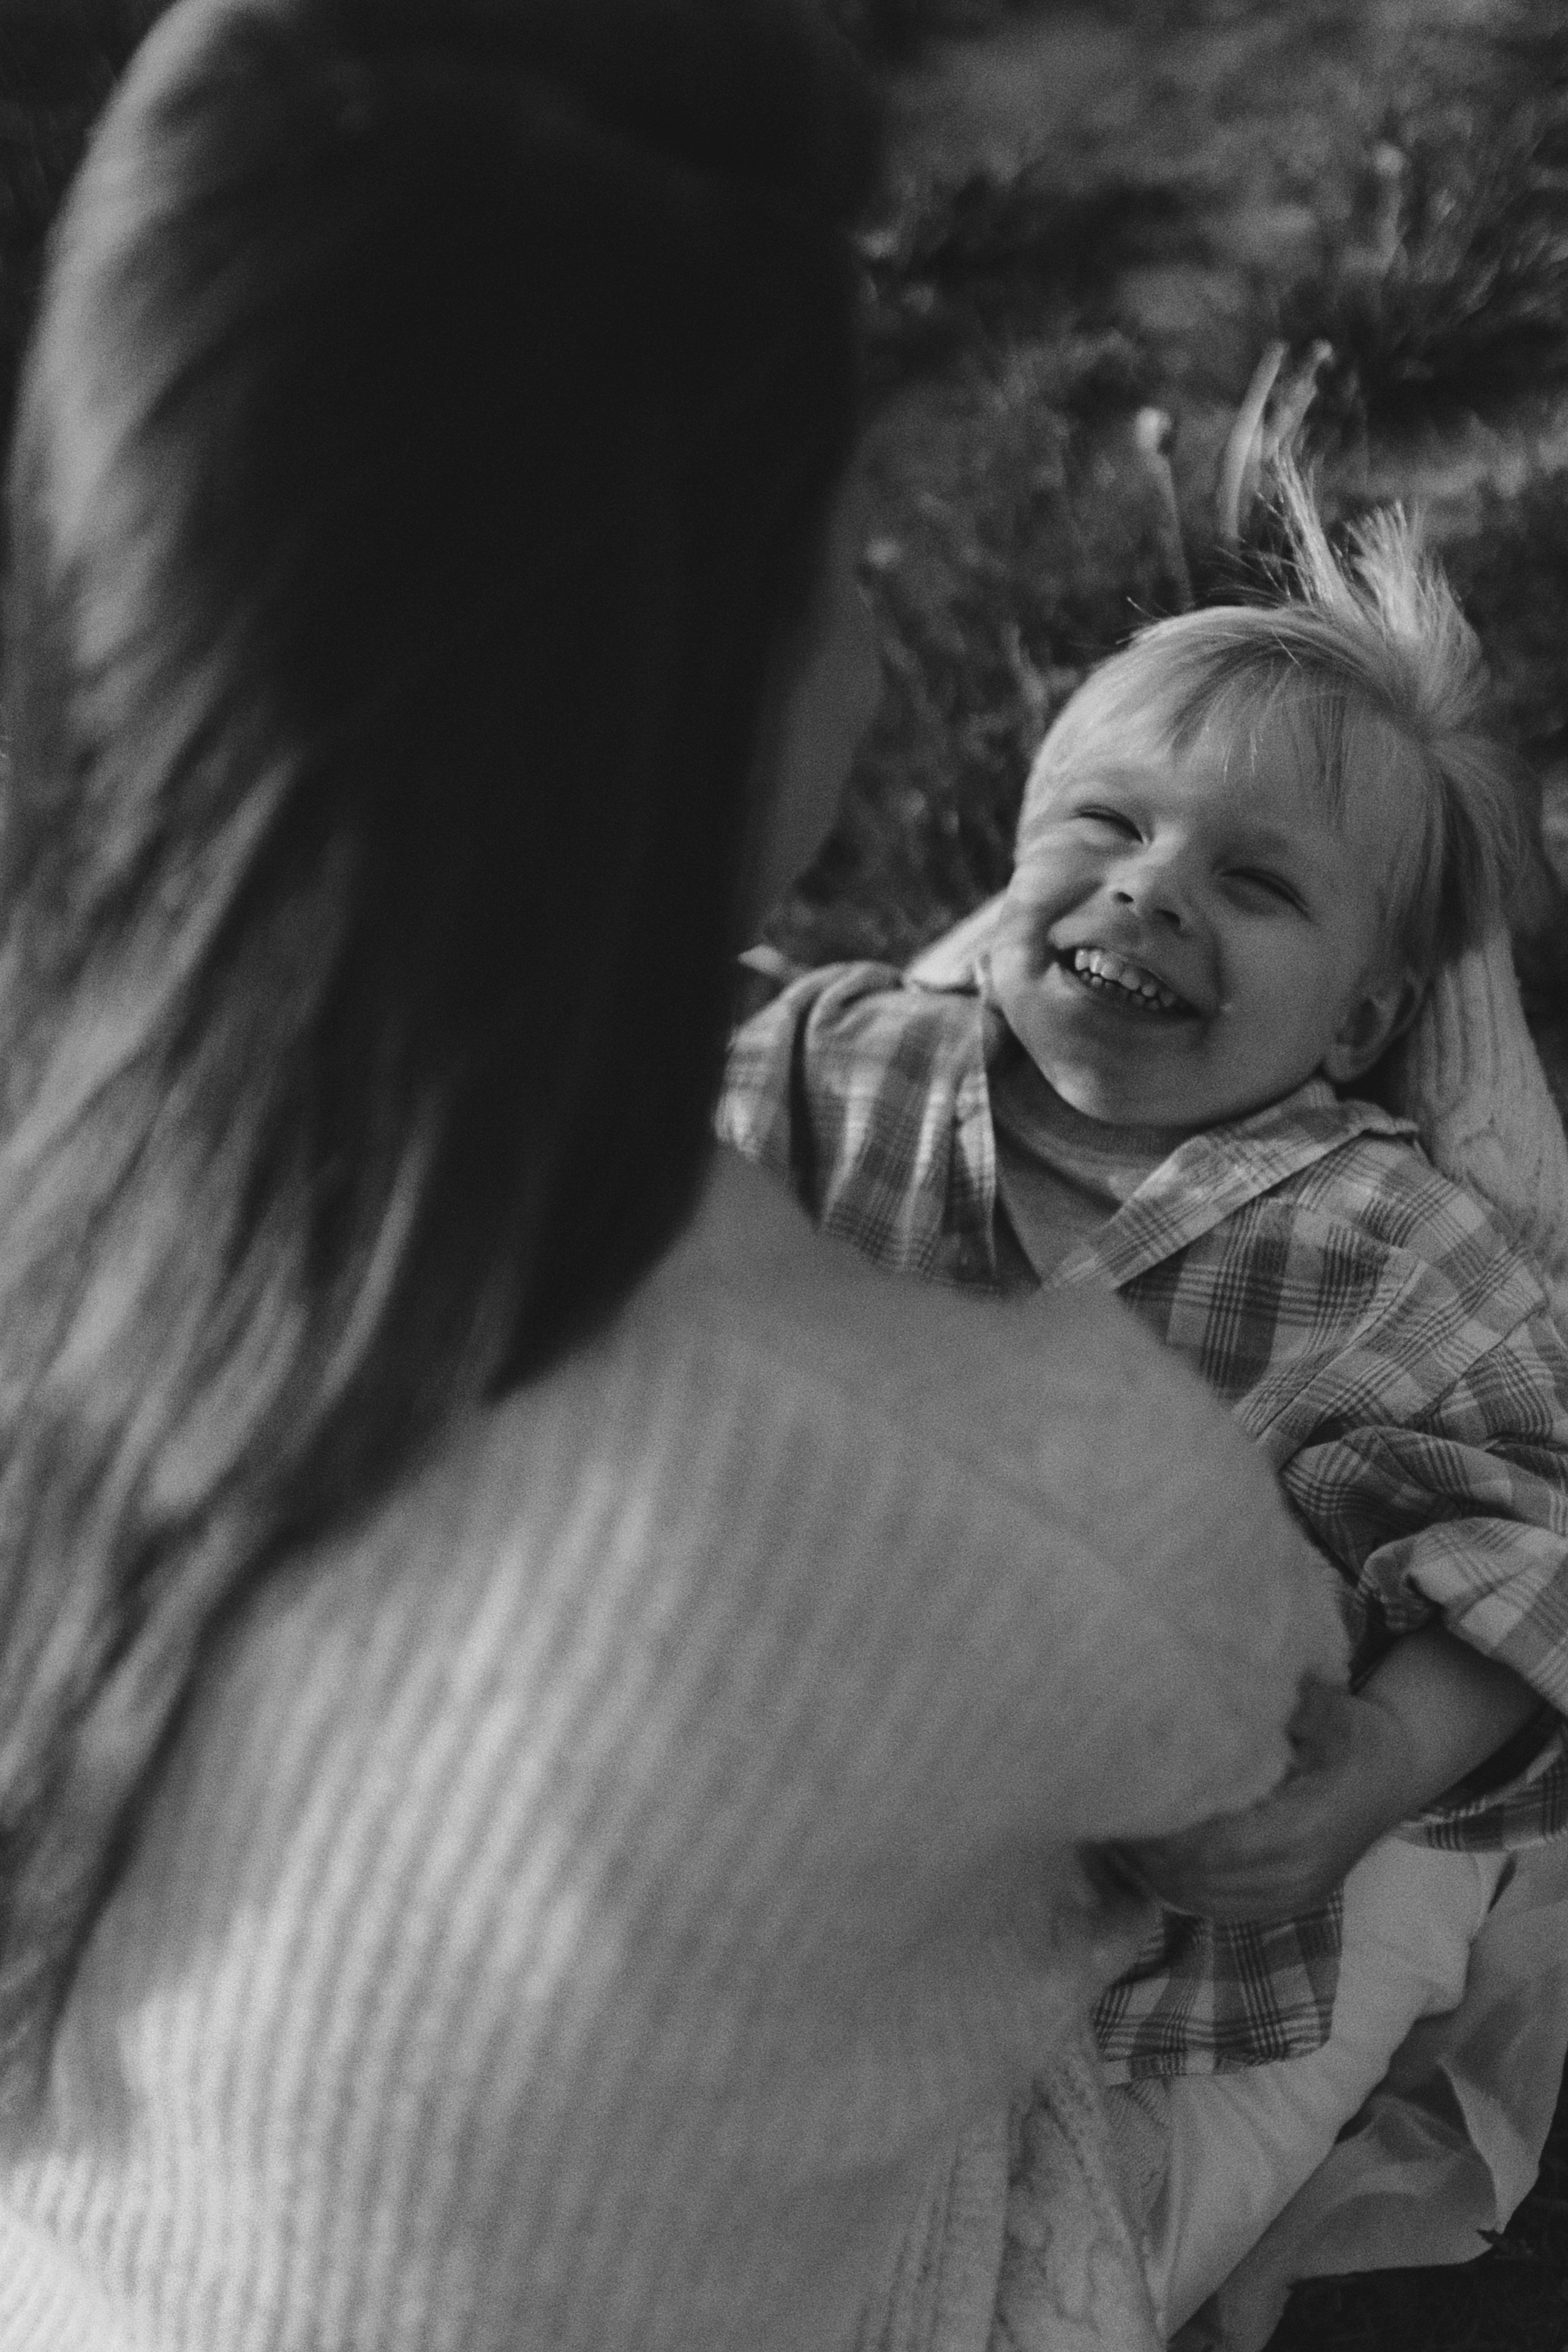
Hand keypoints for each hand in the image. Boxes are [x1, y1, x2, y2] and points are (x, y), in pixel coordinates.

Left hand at [1108, 1680, 1419, 1923]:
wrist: (1393, 1777)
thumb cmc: (1355, 1738)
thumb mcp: (1330, 1711)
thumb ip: (1288, 1706)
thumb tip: (1231, 1678)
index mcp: (1302, 1832)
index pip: (1210, 1847)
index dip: (1160, 1827)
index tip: (1122, 1793)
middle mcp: (1292, 1877)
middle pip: (1193, 1877)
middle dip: (1142, 1846)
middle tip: (1097, 1806)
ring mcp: (1285, 1898)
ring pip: (1195, 1896)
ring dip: (1149, 1867)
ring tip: (1111, 1823)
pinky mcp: (1277, 1905)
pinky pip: (1210, 1905)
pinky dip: (1170, 1881)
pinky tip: (1142, 1849)